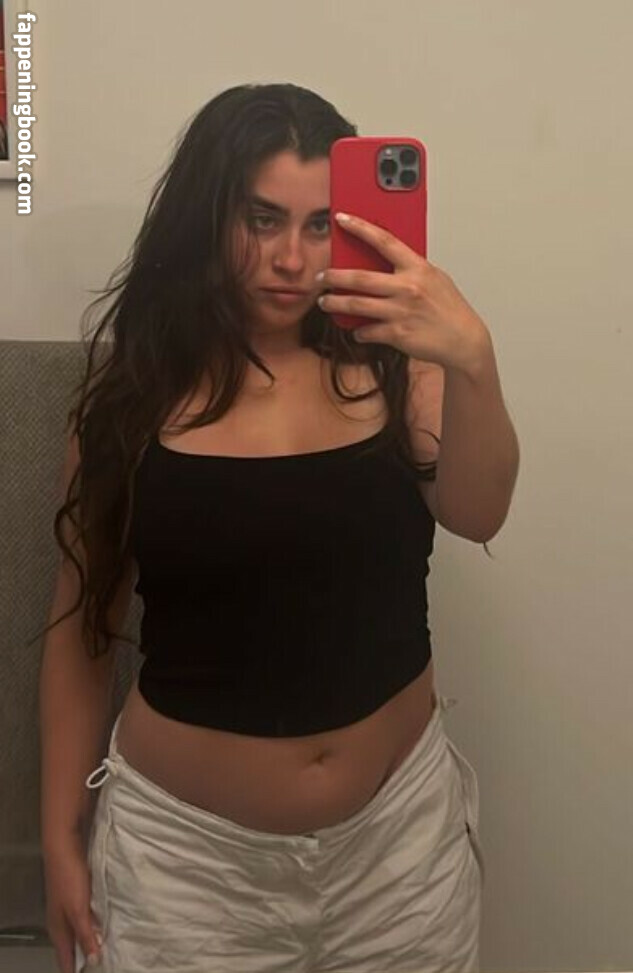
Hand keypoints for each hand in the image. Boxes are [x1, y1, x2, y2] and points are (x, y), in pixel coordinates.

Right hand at [43, 838, 102, 971]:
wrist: (65, 845)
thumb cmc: (69, 878)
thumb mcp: (78, 909)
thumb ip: (85, 934)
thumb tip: (93, 960)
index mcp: (59, 929)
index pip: (66, 959)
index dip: (77, 969)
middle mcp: (61, 921)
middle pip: (73, 947)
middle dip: (87, 957)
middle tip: (107, 963)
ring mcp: (69, 907)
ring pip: (81, 931)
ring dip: (93, 939)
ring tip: (111, 948)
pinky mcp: (77, 894)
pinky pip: (87, 916)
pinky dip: (96, 923)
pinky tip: (108, 922)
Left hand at [317, 212, 491, 375]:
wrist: (463, 340)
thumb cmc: (449, 308)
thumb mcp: (434, 278)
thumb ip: (410, 268)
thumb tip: (383, 262)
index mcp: (417, 268)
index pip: (384, 240)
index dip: (360, 227)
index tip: (341, 219)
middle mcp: (407, 287)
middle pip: (360, 277)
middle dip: (334, 276)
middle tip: (320, 277)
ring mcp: (401, 311)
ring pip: (357, 305)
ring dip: (336, 303)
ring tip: (325, 302)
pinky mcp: (397, 334)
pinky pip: (368, 330)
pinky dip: (358, 330)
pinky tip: (355, 329)